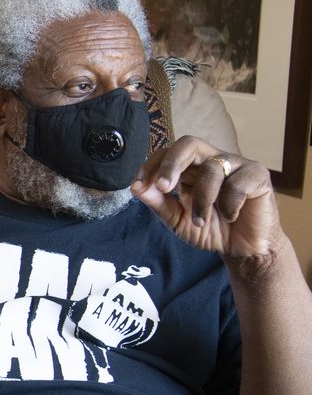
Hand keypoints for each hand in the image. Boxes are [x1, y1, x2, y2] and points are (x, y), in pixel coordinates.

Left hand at [131, 136, 283, 261]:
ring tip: (200, 221)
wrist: (242, 250)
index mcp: (191, 168)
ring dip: (201, 200)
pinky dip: (229, 205)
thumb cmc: (210, 230)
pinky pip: (238, 184)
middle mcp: (212, 161)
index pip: (168, 153)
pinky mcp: (258, 176)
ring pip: (212, 170)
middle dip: (171, 164)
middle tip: (162, 187)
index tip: (139, 185)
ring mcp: (237, 165)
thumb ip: (158, 203)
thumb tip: (135, 187)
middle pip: (189, 144)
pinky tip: (230, 217)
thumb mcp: (177, 220)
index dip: (151, 165)